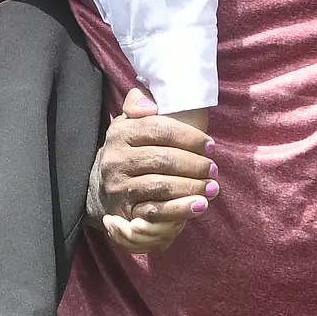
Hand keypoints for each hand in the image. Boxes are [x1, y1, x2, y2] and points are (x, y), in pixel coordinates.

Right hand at [90, 89, 215, 254]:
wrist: (103, 189)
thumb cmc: (130, 150)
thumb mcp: (129, 122)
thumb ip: (139, 103)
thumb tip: (151, 105)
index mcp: (119, 133)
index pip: (158, 130)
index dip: (189, 137)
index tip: (210, 145)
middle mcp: (115, 160)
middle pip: (163, 160)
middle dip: (194, 164)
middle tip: (213, 169)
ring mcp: (119, 188)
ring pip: (161, 186)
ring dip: (192, 187)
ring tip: (212, 187)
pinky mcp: (125, 212)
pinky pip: (156, 212)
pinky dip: (180, 209)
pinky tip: (199, 206)